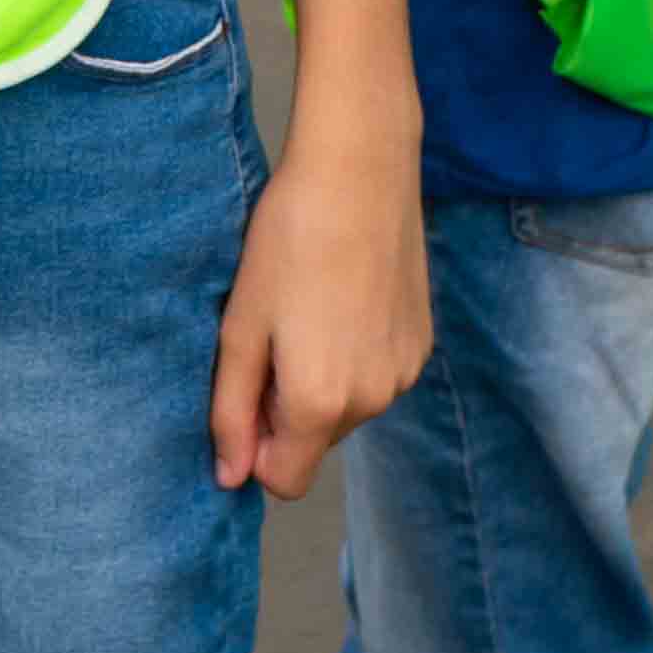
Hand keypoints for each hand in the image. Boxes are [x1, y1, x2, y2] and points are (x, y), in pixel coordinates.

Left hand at [209, 115, 426, 497]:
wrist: (360, 171)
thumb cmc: (288, 240)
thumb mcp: (240, 326)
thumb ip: (232, 410)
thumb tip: (229, 478)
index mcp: (320, 402)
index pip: (283, 480)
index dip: (255, 446)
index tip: (247, 388)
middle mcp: (373, 401)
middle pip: (314, 443)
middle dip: (287, 409)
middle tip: (274, 334)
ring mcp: (404, 373)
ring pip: (347, 410)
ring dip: (322, 383)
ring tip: (308, 310)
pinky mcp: (422, 344)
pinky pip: (376, 378)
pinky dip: (354, 358)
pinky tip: (342, 300)